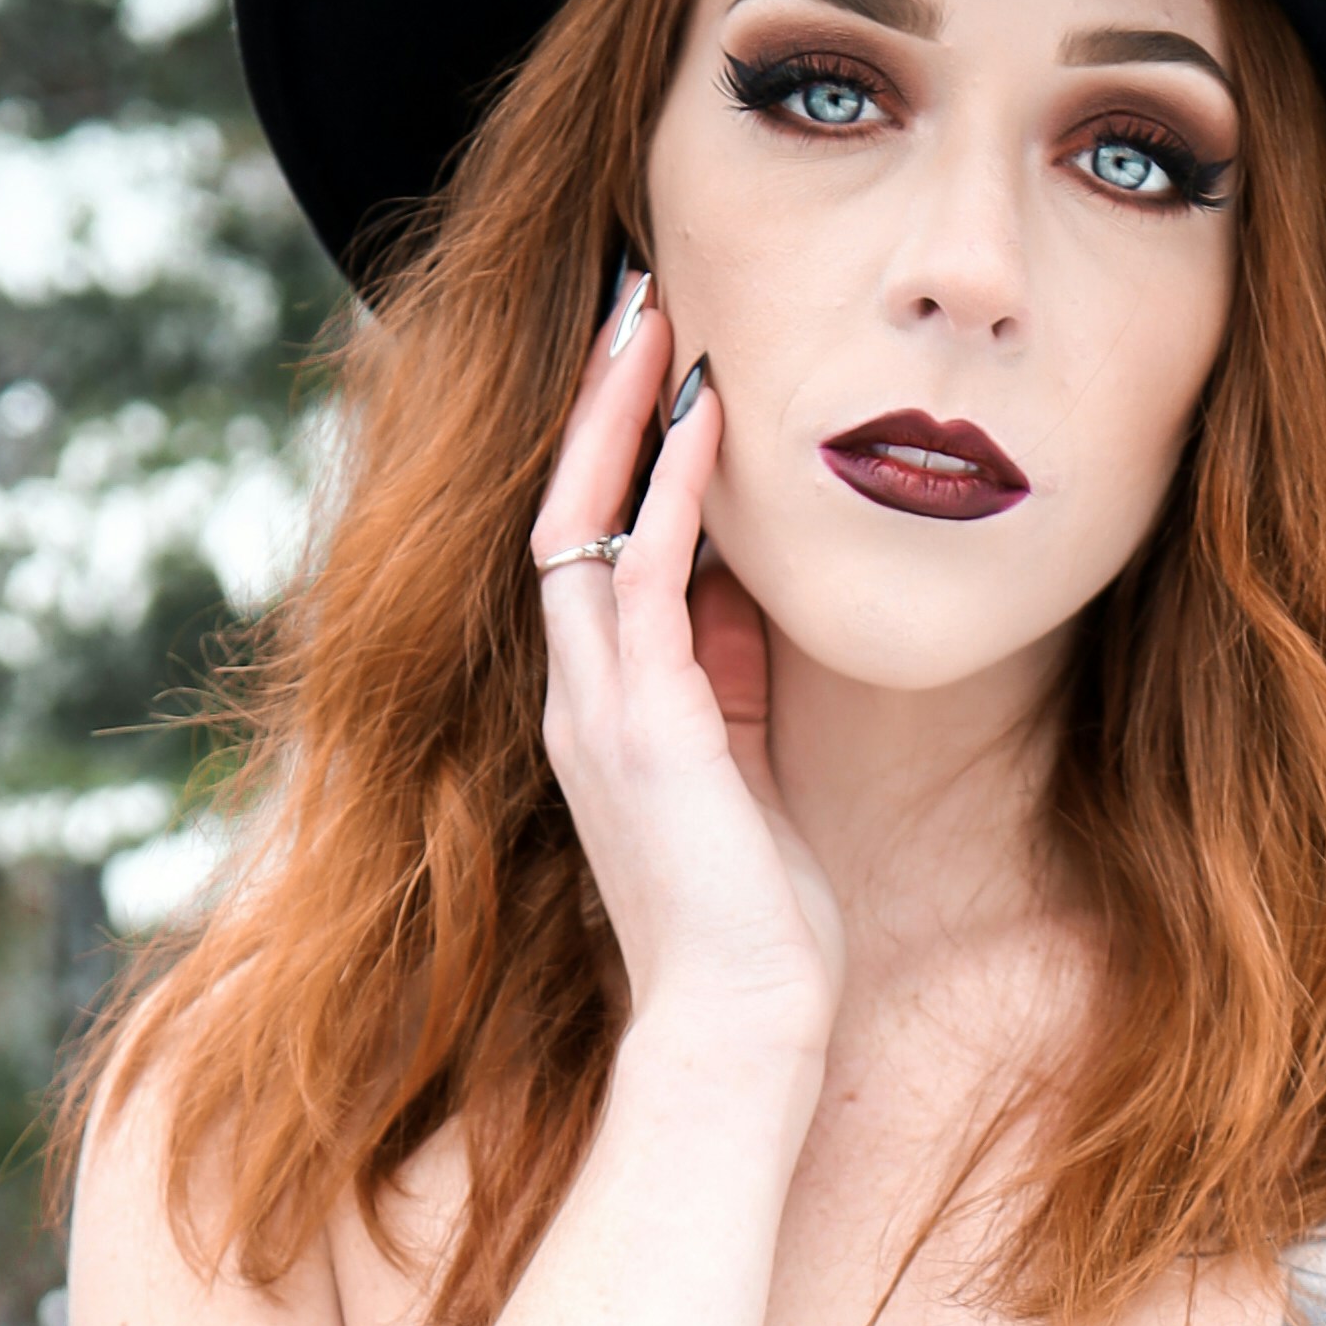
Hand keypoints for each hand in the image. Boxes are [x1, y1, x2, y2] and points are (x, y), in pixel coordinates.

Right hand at [529, 272, 843, 1055]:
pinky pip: (647, 578)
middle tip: (633, 298)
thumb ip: (731, 680)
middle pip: (566, 511)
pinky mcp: (647, 728)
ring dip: (621, 418)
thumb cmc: (758, 921)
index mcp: (604, 711)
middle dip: (598, 404)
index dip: (617, 453)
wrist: (744, 1027)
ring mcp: (603, 711)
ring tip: (652, 318)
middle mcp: (583, 699)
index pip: (591, 548)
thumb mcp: (745, 769)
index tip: (655, 364)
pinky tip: (708, 418)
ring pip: (585, 523)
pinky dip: (675, 491)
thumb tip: (750, 588)